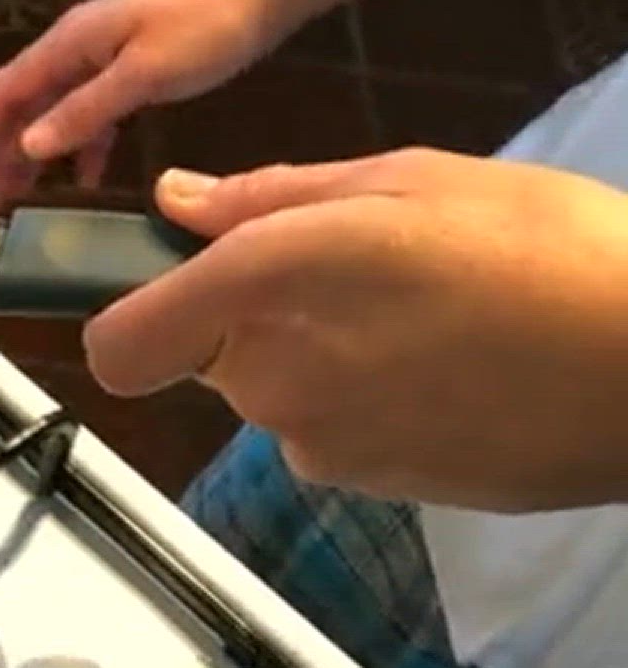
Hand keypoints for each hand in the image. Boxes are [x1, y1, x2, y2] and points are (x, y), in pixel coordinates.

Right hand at [0, 0, 294, 211]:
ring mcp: (104, 56)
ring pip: (54, 111)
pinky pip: (91, 112)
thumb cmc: (207, 27)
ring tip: (19, 196)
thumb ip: (84, 111)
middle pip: (24, 105)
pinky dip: (82, 144)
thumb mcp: (143, 74)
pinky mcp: (131, 67)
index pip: (5, 93)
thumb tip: (27, 145)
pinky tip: (85, 174)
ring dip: (35, 152)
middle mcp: (77, 47)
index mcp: (70, 43)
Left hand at [85, 150, 627, 511]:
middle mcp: (273, 378)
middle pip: (207, 352)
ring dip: (318, 353)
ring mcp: (320, 443)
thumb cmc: (548, 248)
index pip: (120, 343)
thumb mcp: (409, 181)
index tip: (158, 285)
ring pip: (273, 389)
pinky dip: (365, 398)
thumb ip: (271, 197)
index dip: (120, 316)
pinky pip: (329, 428)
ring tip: (426, 316)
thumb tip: (175, 205)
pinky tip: (449, 368)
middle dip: (256, 313)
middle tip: (362, 269)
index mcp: (271, 283)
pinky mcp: (370, 486)